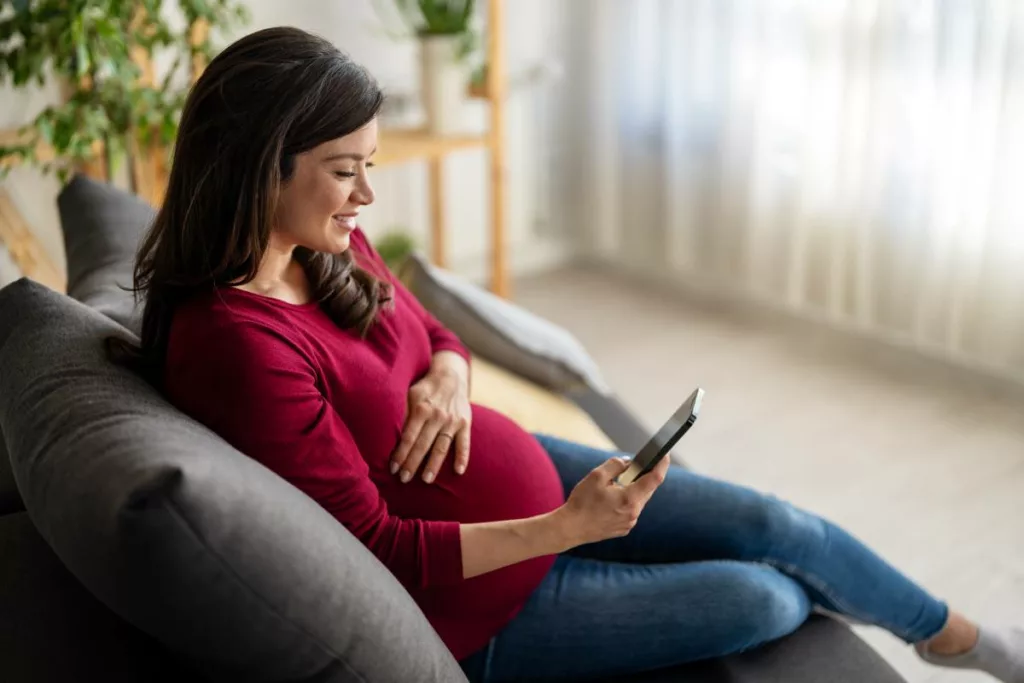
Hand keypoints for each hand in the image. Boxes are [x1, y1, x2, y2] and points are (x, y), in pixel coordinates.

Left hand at [392, 359, 471, 483]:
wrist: (451, 375)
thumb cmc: (424, 388)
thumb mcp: (409, 394)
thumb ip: (402, 412)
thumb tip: (385, 433)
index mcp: (421, 409)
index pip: (408, 437)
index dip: (400, 454)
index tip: (393, 469)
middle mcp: (437, 416)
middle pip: (423, 444)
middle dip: (412, 463)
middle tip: (404, 479)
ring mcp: (452, 420)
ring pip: (442, 446)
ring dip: (434, 464)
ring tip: (426, 480)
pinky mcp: (465, 422)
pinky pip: (464, 442)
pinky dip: (463, 456)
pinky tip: (459, 471)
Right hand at [553, 455, 669, 547]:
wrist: (570, 528)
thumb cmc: (582, 502)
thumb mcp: (596, 476)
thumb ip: (616, 465)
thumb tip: (628, 462)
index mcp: (630, 499)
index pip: (654, 479)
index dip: (661, 464)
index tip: (664, 454)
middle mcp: (634, 513)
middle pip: (647, 490)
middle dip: (644, 476)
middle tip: (639, 465)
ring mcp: (629, 523)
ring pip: (638, 501)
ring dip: (634, 490)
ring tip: (622, 481)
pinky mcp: (623, 529)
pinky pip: (630, 511)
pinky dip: (626, 501)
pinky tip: (614, 498)